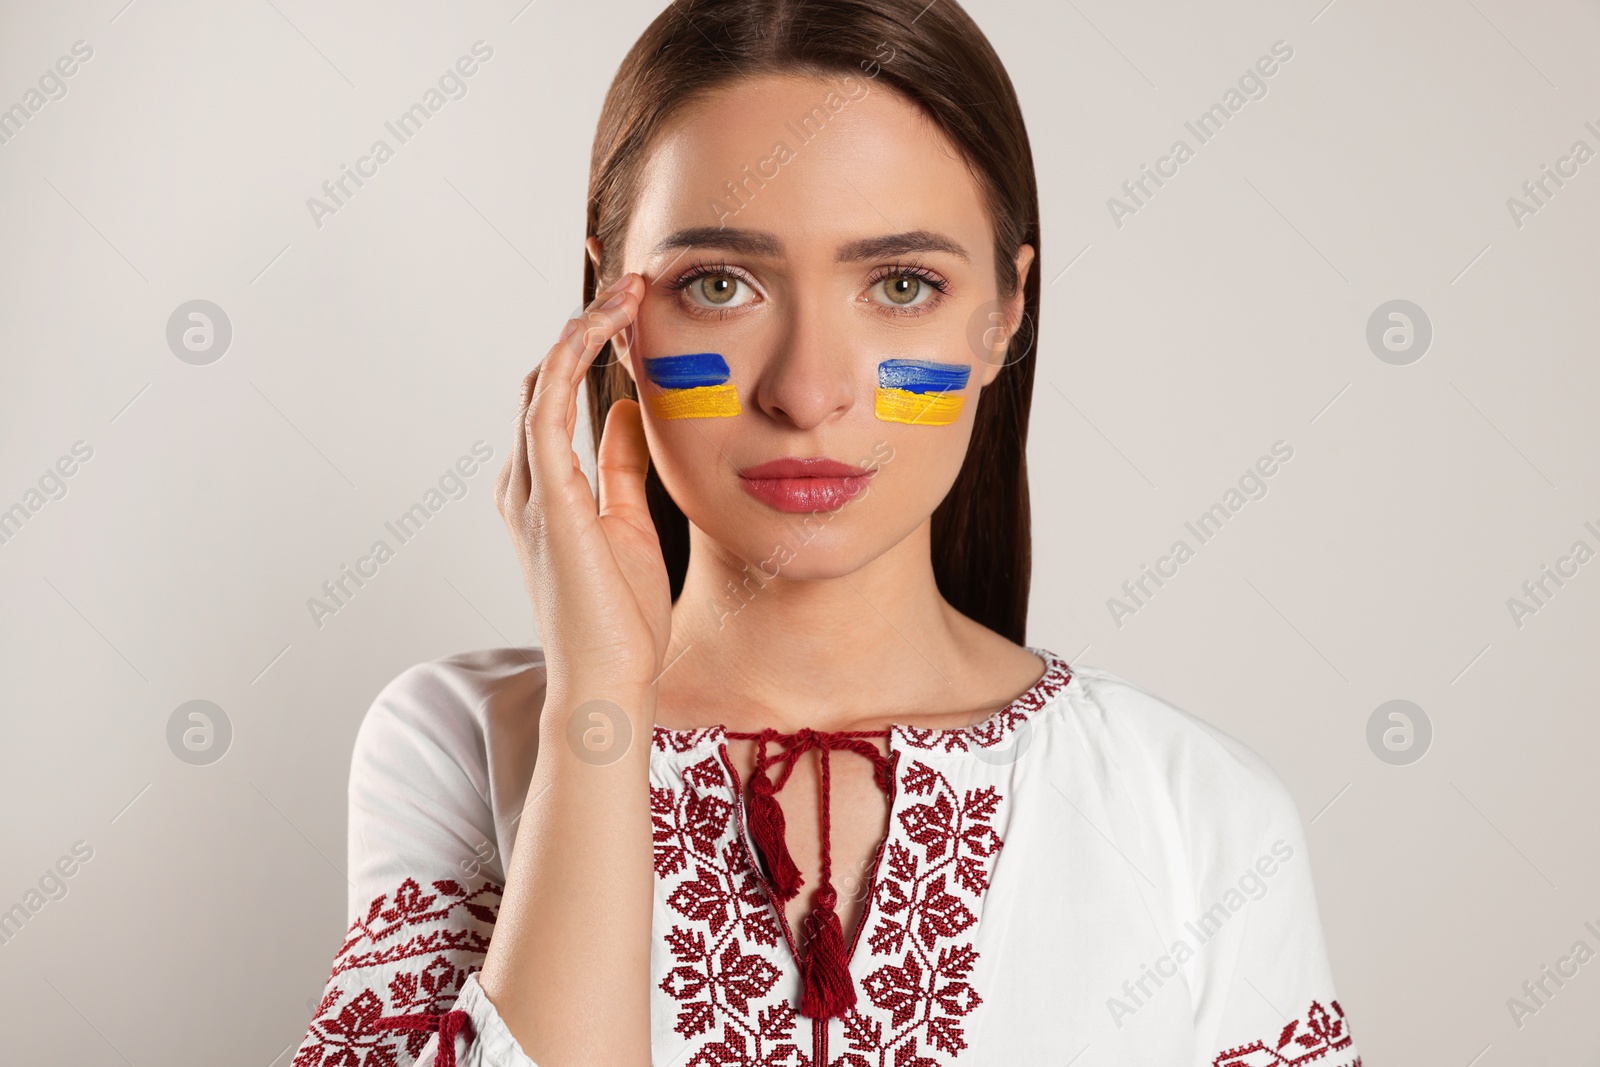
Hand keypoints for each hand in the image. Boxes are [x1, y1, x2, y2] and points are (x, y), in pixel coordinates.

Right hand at [495, 273, 670, 698]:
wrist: (609, 680)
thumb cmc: (619, 618)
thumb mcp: (630, 523)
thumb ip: (623, 467)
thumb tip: (633, 412)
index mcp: (544, 488)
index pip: (557, 396)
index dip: (587, 346)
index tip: (631, 308)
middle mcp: (524, 482)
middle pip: (544, 379)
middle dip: (583, 325)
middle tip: (630, 280)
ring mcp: (528, 490)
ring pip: (543, 383)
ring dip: (582, 331)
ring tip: (626, 291)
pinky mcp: (546, 500)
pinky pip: (548, 411)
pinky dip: (570, 362)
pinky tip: (602, 329)